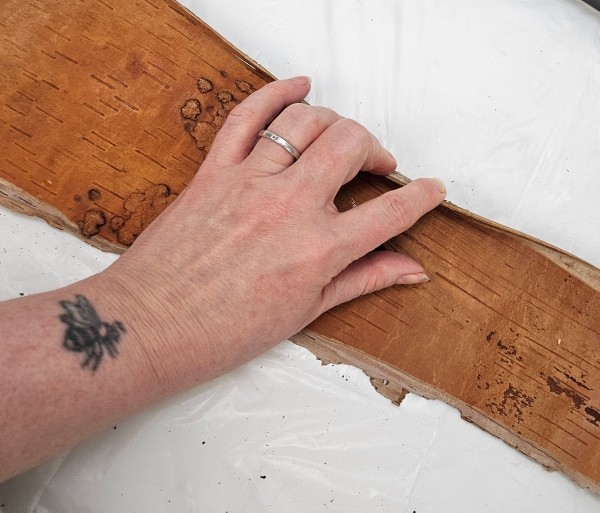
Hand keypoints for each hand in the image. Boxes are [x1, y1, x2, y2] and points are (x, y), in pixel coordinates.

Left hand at [103, 76, 445, 391]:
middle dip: (376, 149)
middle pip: (352, 145)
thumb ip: (362, 280)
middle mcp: (289, 207)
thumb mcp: (305, 311)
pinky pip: (249, 116)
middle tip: (377, 165)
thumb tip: (409, 269)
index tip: (429, 189)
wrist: (154, 325)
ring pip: (307, 121)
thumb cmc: (223, 331)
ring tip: (340, 140)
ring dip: (335, 123)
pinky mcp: (215, 170)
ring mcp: (250, 182)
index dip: (420, 197)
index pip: (390, 212)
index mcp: (318, 250)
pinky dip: (277, 92)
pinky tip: (299, 86)